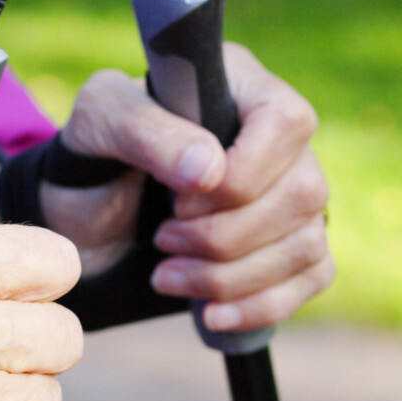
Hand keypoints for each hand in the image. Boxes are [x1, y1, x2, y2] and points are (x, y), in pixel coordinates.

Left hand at [41, 43, 332, 331]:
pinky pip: (312, 278)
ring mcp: (294, 194)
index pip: (288, 121)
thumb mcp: (98, 124)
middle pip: (303, 193)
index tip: (180, 197)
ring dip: (232, 276)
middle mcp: (281, 139)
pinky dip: (260, 305)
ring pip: (307, 243)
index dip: (245, 172)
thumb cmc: (95, 152)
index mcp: (243, 86)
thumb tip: (209, 169)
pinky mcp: (293, 244)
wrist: (88, 216)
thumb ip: (145, 130)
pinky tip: (210, 314)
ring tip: (166, 276)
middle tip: (162, 239)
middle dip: (225, 236)